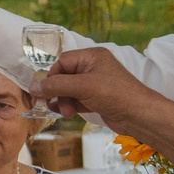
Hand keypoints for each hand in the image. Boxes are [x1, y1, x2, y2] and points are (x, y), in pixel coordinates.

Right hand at [42, 46, 167, 132]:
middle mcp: (93, 68)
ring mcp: (95, 84)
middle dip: (58, 92)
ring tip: (66, 112)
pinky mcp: (96, 98)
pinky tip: (67, 113)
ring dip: (63, 101)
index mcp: (92, 57)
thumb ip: (56, 85)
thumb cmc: (115, 94)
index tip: (44, 91)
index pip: (62, 62)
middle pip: (63, 76)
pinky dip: (69, 105)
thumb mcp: (82, 87)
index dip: (52, 76)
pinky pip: (75, 99)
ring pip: (68, 90)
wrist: (140, 116)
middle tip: (53, 104)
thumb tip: (33, 87)